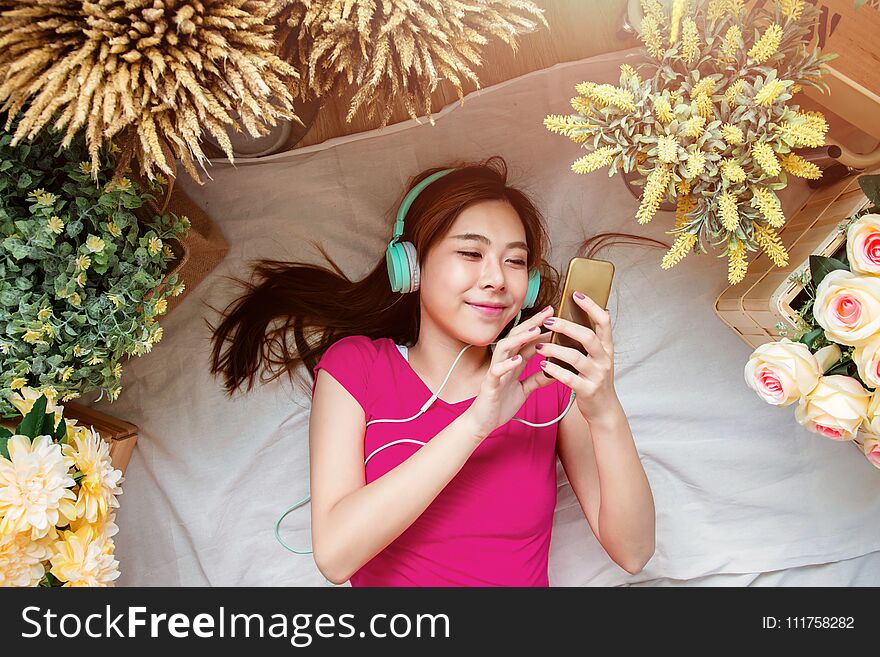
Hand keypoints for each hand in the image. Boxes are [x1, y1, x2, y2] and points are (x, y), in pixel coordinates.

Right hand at [464, 305, 557, 439]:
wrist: (482, 423)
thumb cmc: (500, 405)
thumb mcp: (524, 390)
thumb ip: (537, 379)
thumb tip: (555, 370)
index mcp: (512, 363)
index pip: (527, 341)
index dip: (541, 328)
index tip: (556, 317)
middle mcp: (503, 363)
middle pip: (517, 337)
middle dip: (532, 324)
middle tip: (549, 312)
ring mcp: (495, 372)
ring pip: (505, 348)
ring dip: (520, 339)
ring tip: (535, 331)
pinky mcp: (489, 385)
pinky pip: (497, 371)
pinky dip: (507, 364)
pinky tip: (518, 359)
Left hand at [536, 291, 616, 420]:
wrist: (603, 409)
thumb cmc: (595, 378)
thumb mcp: (597, 357)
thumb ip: (590, 340)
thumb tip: (578, 314)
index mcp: (607, 347)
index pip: (604, 321)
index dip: (591, 306)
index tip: (576, 294)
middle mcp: (605, 359)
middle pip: (587, 337)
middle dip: (566, 327)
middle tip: (548, 321)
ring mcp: (597, 375)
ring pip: (576, 357)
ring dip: (555, 349)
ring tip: (539, 346)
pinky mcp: (587, 390)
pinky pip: (569, 378)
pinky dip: (554, 370)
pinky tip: (543, 364)